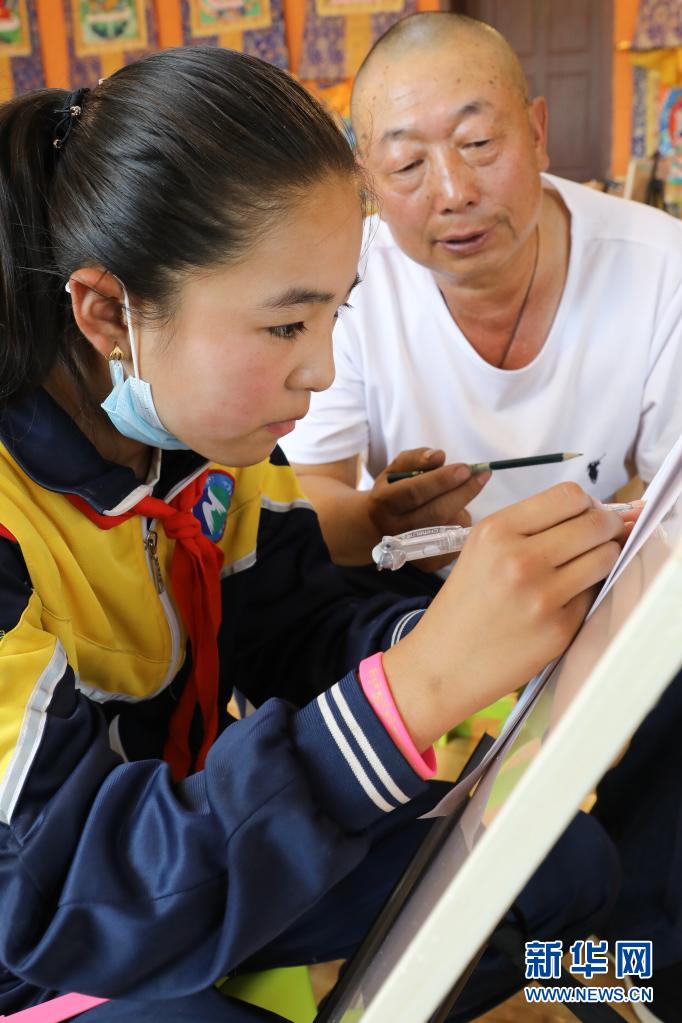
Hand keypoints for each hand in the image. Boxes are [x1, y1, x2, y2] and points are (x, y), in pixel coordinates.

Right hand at [367, 448, 490, 570]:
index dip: (442, 480)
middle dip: (464, 491)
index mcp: (384, 503)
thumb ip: (416, 458)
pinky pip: (456, 542)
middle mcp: (394, 530)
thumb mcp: (396, 470)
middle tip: (482, 475)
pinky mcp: (427, 565)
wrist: (379, 528)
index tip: (467, 468)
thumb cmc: (394, 492)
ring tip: (455, 498)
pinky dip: (461, 526)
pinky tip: (452, 518)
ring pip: (450, 527)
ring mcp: (410, 551)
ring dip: (462, 508)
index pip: (415, 491)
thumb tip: (439, 456)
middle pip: (437, 512)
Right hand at [383, 483, 627, 748]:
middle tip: (601, 538)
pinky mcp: (558, 629)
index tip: (587, 515)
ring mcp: (541, 596)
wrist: (442, 664)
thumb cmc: (464, 605)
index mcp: (496, 531)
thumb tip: (594, 513)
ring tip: (583, 569)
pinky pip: (594, 596)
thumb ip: (530, 527)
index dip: (588, 504)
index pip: (569, 496)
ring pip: (605, 557)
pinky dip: (586, 594)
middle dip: (607, 528)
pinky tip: (562, 603)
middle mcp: (519, 558)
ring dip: (603, 558)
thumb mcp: (480, 549)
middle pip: (595, 523)